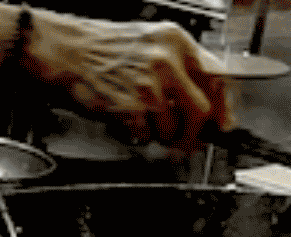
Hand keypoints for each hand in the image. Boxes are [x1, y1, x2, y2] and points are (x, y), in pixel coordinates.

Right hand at [26, 13, 232, 148]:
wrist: (66, 51)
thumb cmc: (103, 50)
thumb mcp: (151, 44)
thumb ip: (181, 68)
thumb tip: (207, 103)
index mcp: (176, 41)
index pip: (217, 77)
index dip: (224, 107)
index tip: (223, 124)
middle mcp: (166, 60)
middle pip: (201, 111)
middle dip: (194, 133)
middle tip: (187, 141)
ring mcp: (148, 84)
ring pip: (173, 128)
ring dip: (161, 136)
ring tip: (145, 124)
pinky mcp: (130, 107)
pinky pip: (146, 135)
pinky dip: (138, 136)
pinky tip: (128, 122)